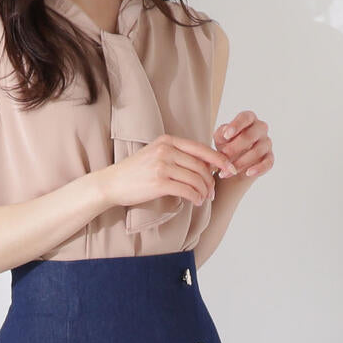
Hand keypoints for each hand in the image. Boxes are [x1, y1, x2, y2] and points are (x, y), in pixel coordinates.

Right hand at [102, 132, 234, 210]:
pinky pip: (187, 190)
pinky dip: (196, 197)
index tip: (230, 168)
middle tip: (213, 192)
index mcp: (167, 140)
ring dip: (204, 191)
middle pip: (201, 165)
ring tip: (204, 199)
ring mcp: (162, 165)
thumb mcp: (155, 154)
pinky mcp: (159, 182)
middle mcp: (166, 150)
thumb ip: (177, 155)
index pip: (201, 148)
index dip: (219, 159)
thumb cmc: (135, 172)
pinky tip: (196, 202)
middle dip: (211, 180)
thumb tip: (205, 165)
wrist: (112, 183)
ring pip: (196, 179)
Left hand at [214, 111, 272, 180]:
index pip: (245, 117)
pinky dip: (258, 169)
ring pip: (257, 151)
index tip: (226, 135)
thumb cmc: (226, 145)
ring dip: (240, 162)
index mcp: (249, 119)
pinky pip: (268, 163)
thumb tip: (225, 132)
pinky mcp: (270, 157)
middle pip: (251, 135)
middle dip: (235, 147)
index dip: (236, 125)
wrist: (233, 163)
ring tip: (227, 171)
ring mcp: (267, 143)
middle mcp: (260, 128)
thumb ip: (221, 133)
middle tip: (223, 156)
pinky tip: (248, 173)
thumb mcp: (220, 138)